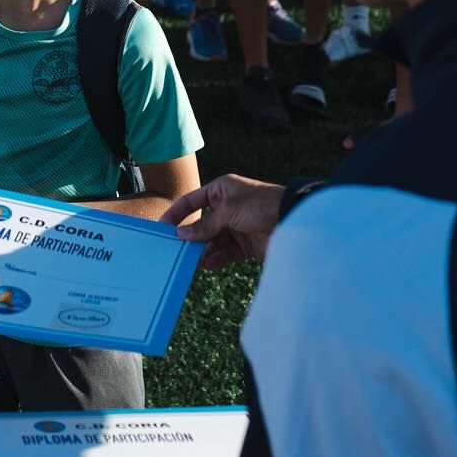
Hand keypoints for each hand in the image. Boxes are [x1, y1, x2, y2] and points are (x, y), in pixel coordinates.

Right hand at [160, 174, 283, 270]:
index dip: (176, 213)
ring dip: (202, 251)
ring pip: (212, 241)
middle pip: (201, 224)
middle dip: (190, 237)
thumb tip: (182, 234)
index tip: (161, 227)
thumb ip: (205, 225)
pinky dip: (215, 259)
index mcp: (222, 190)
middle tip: (174, 250)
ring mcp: (236, 227)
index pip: (192, 201)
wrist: (294, 221)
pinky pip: (225, 253)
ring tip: (189, 262)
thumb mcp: (229, 211)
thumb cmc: (261, 205)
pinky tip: (206, 265)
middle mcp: (227, 207)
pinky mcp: (245, 245)